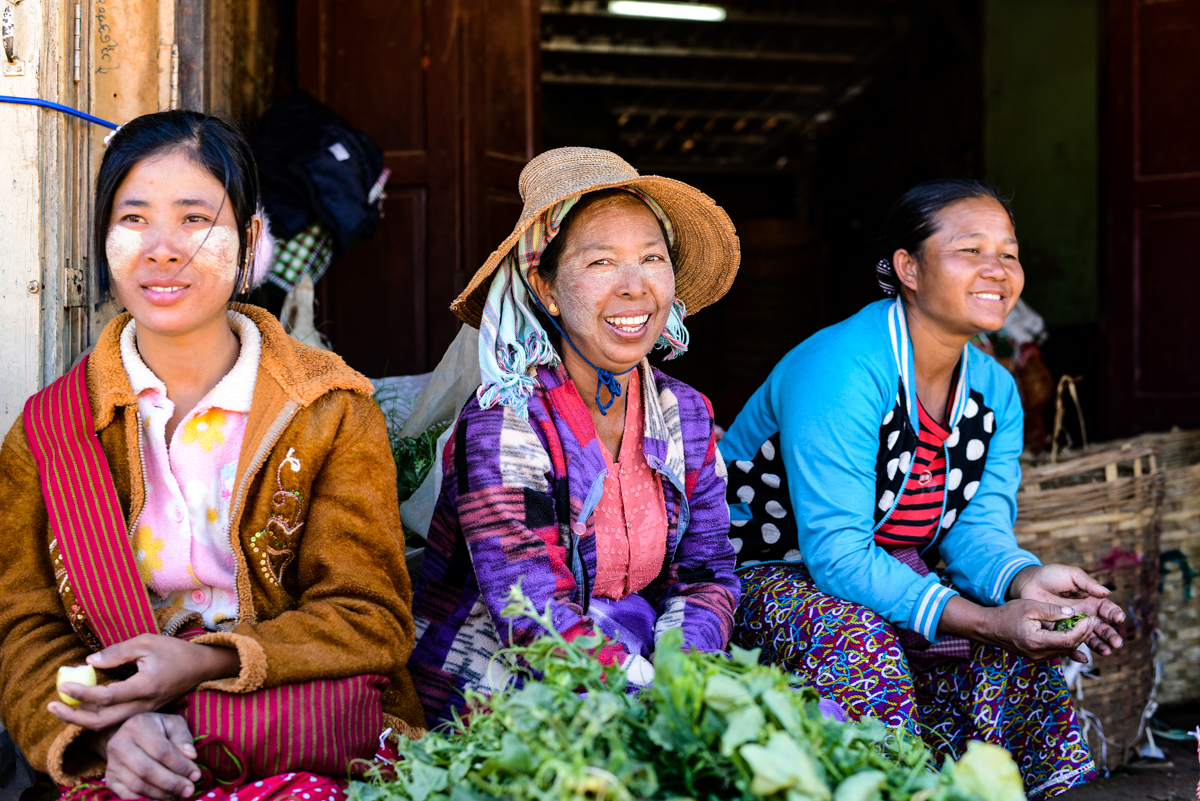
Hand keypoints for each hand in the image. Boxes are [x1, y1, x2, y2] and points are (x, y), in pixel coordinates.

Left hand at [49, 634, 238, 730]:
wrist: (201, 666)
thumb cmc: (175, 651)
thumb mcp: (146, 642)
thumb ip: (117, 652)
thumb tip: (88, 662)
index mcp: (144, 687)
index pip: (106, 696)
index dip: (82, 693)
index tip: (64, 685)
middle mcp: (143, 705)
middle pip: (102, 721)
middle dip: (73, 717)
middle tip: (52, 707)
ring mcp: (144, 711)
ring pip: (107, 724)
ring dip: (82, 719)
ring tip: (63, 709)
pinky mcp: (144, 712)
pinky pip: (116, 719)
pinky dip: (97, 715)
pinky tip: (85, 706)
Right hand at [101, 713, 200, 799]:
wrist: (131, 734)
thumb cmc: (158, 728)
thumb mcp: (173, 724)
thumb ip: (183, 738)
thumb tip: (191, 756)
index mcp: (137, 726)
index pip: (161, 750)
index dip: (180, 765)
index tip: (196, 775)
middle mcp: (119, 744)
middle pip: (147, 770)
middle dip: (172, 783)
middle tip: (189, 790)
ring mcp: (112, 764)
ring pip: (137, 785)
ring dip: (161, 794)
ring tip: (179, 795)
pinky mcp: (110, 779)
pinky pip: (127, 795)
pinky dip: (147, 799)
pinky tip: (163, 798)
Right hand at [977, 599, 1096, 662]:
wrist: (989, 627)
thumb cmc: (1007, 614)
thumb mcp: (1029, 606)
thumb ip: (1052, 610)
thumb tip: (1073, 613)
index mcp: (1037, 641)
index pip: (1068, 639)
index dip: (1082, 630)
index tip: (1089, 618)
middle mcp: (1039, 654)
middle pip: (1069, 647)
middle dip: (1083, 634)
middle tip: (1092, 620)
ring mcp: (1038, 657)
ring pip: (1066, 650)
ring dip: (1077, 638)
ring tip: (1085, 624)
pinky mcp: (1038, 656)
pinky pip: (1058, 650)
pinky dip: (1067, 641)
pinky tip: (1072, 631)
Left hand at [1008, 564, 1125, 654]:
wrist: (1029, 583)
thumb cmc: (1052, 575)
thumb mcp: (1072, 575)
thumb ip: (1088, 583)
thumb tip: (1107, 592)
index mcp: (1093, 601)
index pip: (1108, 610)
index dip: (1115, 615)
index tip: (1118, 619)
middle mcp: (1087, 615)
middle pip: (1103, 628)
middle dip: (1111, 636)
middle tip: (1116, 643)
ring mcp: (1074, 625)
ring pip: (1090, 638)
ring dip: (1099, 646)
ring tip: (1106, 651)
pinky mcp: (1060, 632)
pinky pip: (1069, 644)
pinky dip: (1075, 652)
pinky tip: (1082, 657)